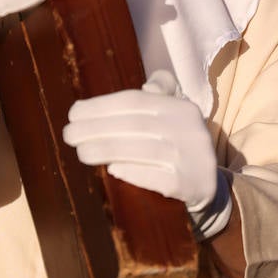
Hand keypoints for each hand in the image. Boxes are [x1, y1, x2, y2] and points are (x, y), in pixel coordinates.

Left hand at [63, 70, 218, 210]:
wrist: (209, 185)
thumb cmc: (178, 144)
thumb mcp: (174, 114)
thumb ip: (159, 93)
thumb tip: (136, 92)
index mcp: (181, 107)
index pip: (136, 101)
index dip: (102, 106)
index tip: (73, 113)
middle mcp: (188, 129)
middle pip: (135, 125)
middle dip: (96, 128)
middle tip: (68, 135)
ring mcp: (192, 157)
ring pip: (143, 150)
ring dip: (107, 150)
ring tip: (81, 153)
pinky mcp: (190, 184)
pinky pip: (157, 177)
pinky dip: (133, 172)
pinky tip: (112, 170)